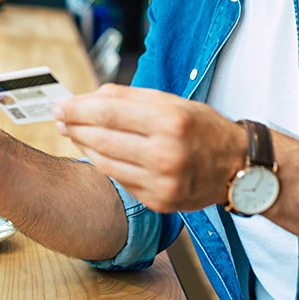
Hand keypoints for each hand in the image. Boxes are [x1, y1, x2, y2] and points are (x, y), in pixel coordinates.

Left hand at [53, 84, 245, 212]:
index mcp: (171, 120)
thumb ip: (130, 98)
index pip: (109, 113)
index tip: (61, 105)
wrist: (238, 167)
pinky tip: (97, 152)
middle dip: (75, 127)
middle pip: (103, 138)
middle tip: (61, 119)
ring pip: (106, 162)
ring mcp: (162, 182)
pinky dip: (104, 164)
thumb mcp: (173, 102)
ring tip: (74, 133)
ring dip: (84, 146)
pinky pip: (120, 179)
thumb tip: (88, 98)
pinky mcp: (159, 201)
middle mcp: (166, 153)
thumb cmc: (203, 128)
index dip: (79, 109)